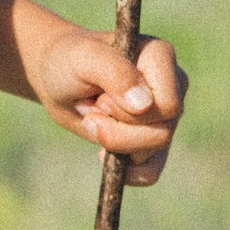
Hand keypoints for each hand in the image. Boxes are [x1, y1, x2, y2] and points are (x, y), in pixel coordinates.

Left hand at [26, 19, 186, 185]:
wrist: (57, 76)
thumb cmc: (68, 60)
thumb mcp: (82, 58)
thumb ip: (115, 72)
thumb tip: (145, 105)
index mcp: (161, 57)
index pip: (167, 106)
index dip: (130, 114)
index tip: (101, 100)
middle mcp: (173, 84)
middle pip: (162, 133)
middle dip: (118, 133)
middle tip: (91, 113)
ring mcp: (166, 113)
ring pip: (154, 152)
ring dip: (115, 144)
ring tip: (93, 120)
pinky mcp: (153, 136)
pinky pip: (152, 170)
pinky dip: (129, 172)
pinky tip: (105, 157)